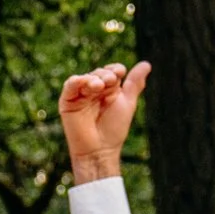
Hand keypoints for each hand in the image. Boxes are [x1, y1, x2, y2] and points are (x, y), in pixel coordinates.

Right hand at [59, 62, 150, 182]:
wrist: (100, 149)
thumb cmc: (114, 130)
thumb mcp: (127, 103)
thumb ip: (135, 84)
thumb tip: (147, 64)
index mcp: (109, 90)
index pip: (112, 71)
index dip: (115, 70)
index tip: (120, 74)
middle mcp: (94, 91)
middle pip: (99, 73)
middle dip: (105, 75)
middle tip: (110, 82)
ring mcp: (80, 95)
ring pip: (85, 78)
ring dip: (93, 78)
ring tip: (98, 86)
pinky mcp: (67, 102)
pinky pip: (70, 86)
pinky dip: (75, 81)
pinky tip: (82, 81)